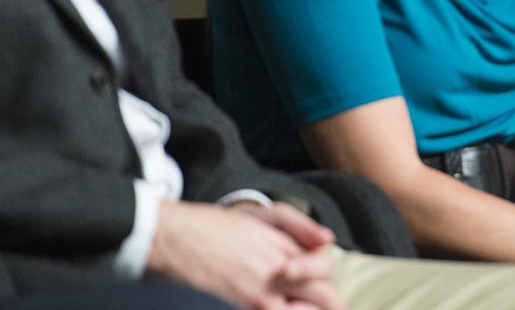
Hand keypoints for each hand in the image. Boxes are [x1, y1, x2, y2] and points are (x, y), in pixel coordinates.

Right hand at [148, 201, 344, 309]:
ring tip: (308, 308)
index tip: (319, 278)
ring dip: (309, 309)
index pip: (326, 266)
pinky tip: (285, 308)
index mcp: (288, 246)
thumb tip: (328, 240)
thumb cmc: (221, 226)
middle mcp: (280, 271)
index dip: (324, 272)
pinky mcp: (246, 304)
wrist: (180, 239)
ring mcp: (263, 293)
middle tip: (334, 308)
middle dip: (331, 304)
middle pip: (323, 296)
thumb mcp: (265, 214)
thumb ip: (302, 226)